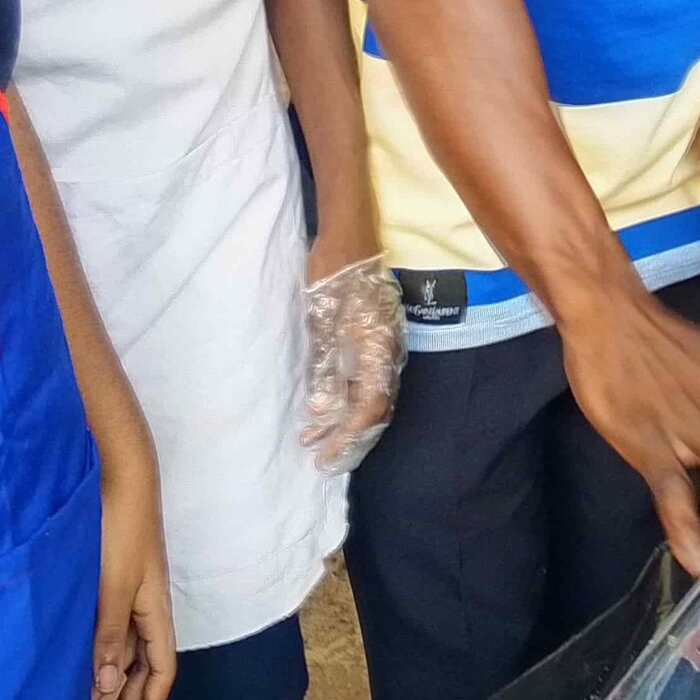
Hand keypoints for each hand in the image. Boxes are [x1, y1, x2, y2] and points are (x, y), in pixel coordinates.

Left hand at [91, 445, 175, 699]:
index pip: (161, 670)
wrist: (120, 477)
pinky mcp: (114, 578)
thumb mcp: (112, 585)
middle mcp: (147, 605)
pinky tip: (85, 663)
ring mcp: (131, 591)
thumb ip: (110, 635)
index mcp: (154, 609)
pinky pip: (115, 630)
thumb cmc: (119, 529)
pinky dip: (106, 654)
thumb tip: (110, 687)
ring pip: (131, 649)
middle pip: (146, 665)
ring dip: (116, 682)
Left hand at [300, 252, 406, 472]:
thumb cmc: (333, 279)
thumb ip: (326, 368)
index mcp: (379, 351)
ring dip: (342, 421)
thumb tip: (324, 411)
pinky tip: (322, 407)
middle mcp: (386, 353)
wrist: (347, 240)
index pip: (369, 407)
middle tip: (322, 460)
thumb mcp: (323, 325)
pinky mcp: (371, 340)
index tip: (324, 454)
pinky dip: (343, 400)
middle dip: (348, 438)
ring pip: (368, 397)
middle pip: (374, 410)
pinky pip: (363, 380)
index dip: (348, 435)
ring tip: (313, 438)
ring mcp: (381, 346)